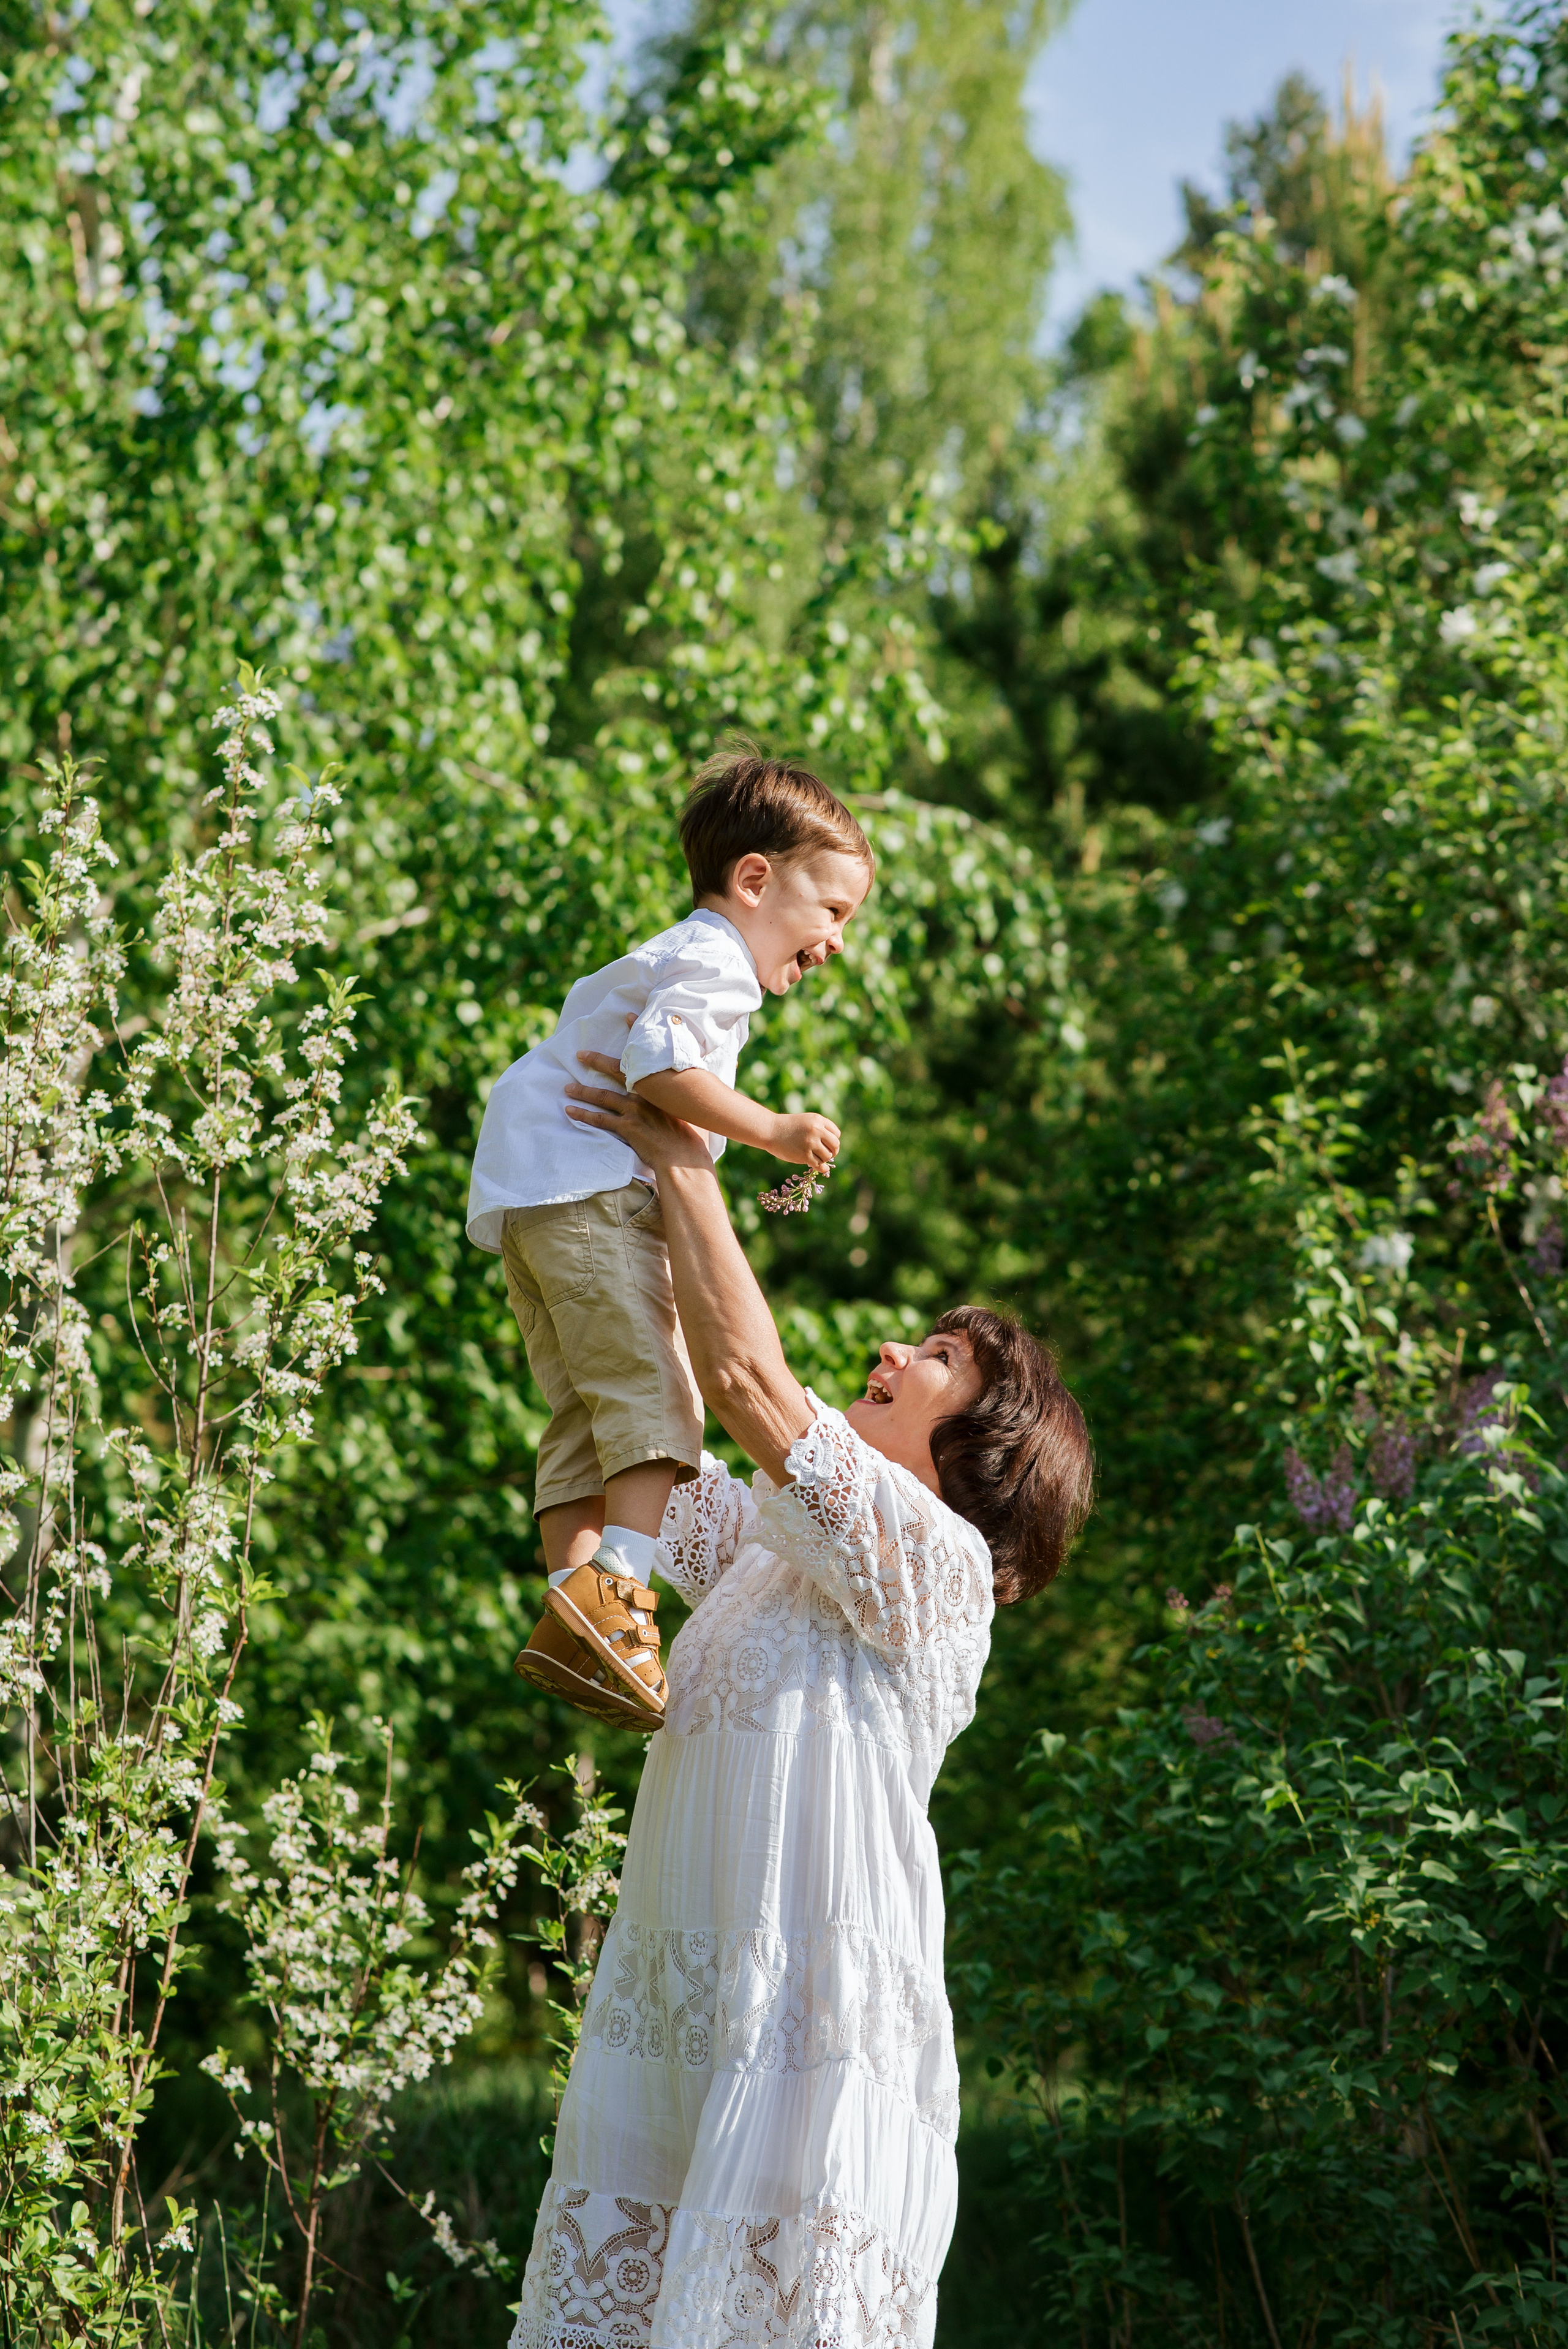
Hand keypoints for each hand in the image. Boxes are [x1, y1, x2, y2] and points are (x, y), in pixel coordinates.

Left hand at [567, 1050, 714, 1171]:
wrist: (685, 1157)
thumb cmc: (692, 1137)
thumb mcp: (692, 1110)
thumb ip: (684, 1099)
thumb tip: (691, 1092)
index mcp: (661, 1087)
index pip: (644, 1057)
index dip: (635, 1038)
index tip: (627, 1018)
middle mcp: (646, 1094)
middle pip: (617, 1072)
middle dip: (597, 1061)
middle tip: (580, 1055)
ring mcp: (634, 1110)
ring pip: (603, 1096)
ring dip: (583, 1091)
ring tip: (568, 1088)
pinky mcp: (627, 1127)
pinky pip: (600, 1119)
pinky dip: (584, 1114)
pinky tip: (571, 1110)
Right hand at [768, 1110, 839, 1173]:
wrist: (770, 1130)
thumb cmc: (788, 1127)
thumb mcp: (806, 1121)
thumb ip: (819, 1129)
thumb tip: (833, 1146)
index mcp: (818, 1120)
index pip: (836, 1134)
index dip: (833, 1140)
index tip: (827, 1145)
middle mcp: (816, 1130)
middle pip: (835, 1145)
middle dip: (833, 1151)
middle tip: (827, 1154)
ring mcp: (810, 1143)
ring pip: (828, 1156)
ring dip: (825, 1159)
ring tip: (817, 1158)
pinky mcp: (804, 1155)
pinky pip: (820, 1165)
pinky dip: (823, 1168)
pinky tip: (821, 1168)